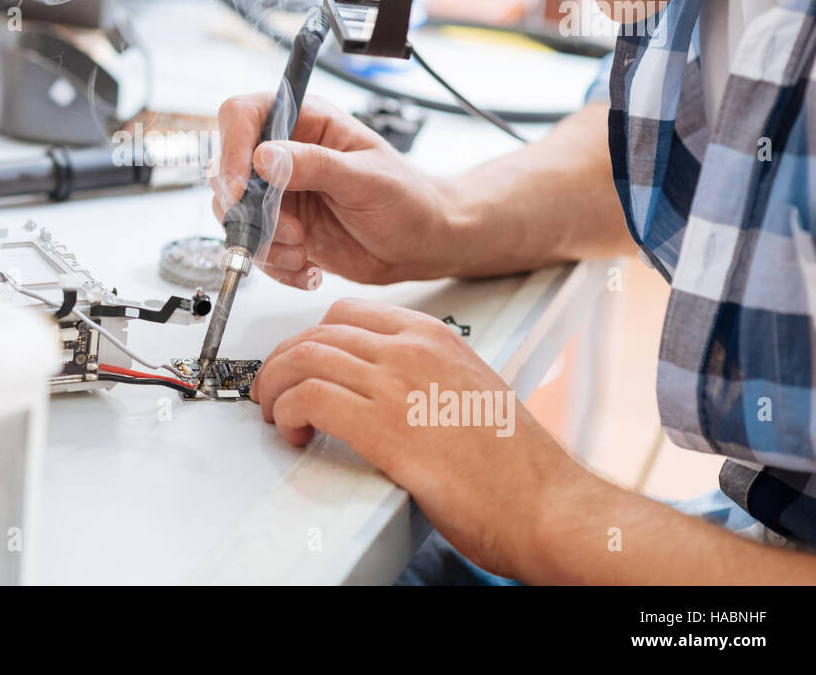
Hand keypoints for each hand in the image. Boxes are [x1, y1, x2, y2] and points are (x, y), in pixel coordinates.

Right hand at [210, 94, 469, 288]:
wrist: (421, 243)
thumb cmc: (406, 198)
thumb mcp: (366, 177)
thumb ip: (314, 164)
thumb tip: (263, 156)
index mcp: (304, 121)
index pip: (243, 115)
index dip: (232, 147)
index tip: (242, 189)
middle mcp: (283, 154)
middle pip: (226, 170)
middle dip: (249, 211)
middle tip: (290, 231)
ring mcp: (278, 194)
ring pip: (235, 215)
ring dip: (264, 243)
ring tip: (303, 252)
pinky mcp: (279, 229)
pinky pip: (254, 248)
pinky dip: (275, 266)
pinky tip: (309, 268)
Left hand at [251, 298, 579, 577]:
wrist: (547, 506)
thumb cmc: (517, 466)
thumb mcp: (469, 392)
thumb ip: (425, 378)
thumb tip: (380, 388)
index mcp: (434, 338)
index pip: (347, 313)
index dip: (309, 338)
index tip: (297, 363)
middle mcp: (413, 351)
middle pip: (317, 333)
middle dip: (282, 362)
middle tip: (273, 390)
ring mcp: (398, 385)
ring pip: (304, 358)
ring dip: (275, 386)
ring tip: (275, 413)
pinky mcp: (384, 428)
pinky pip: (309, 398)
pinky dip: (286, 412)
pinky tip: (292, 432)